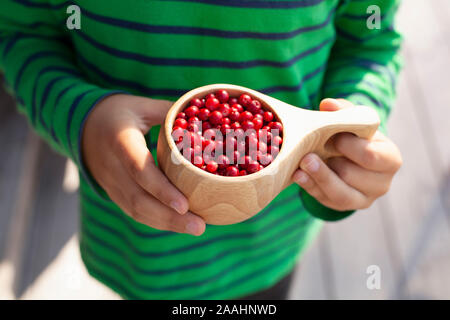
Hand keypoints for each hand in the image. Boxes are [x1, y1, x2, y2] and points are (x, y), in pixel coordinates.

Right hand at [82, 94, 204, 234]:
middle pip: (139, 200)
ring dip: (167, 224)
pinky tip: (179, 225)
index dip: (161, 189)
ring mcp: (110, 184)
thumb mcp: (142, 106)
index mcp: (120, 142)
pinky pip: (135, 212)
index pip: (139, 170)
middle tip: (200, 227)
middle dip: (170, 218)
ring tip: (196, 229)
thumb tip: (203, 118)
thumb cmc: (119, 114)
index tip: (184, 205)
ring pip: (137, 211)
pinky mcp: (114, 194)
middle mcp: (112, 168)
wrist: (83, 128)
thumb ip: (169, 112)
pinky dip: (157, 221)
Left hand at [292, 98, 401, 210]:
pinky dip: (309, 186)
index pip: (372, 156)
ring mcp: (362, 199)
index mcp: (389, 159)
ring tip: (302, 164)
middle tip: (308, 155)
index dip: (350, 147)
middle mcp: (381, 183)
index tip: (333, 137)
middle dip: (330, 165)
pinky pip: (325, 200)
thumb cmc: (353, 137)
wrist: (348, 158)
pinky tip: (297, 175)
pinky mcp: (342, 206)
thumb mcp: (352, 122)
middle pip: (353, 177)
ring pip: (340, 194)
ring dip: (319, 178)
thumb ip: (343, 111)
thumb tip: (328, 104)